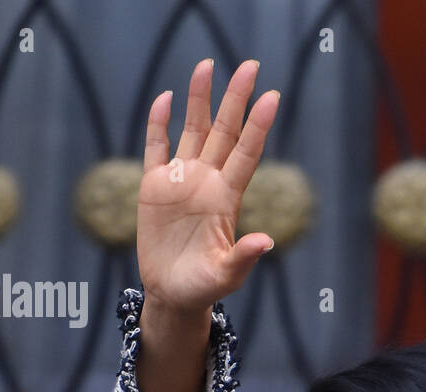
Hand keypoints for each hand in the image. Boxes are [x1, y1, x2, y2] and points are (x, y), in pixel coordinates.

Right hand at [137, 58, 278, 319]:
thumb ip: (244, 257)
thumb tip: (265, 242)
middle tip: (250, 65)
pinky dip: (158, 123)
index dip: (257, 126)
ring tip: (206, 65)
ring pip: (193, 131)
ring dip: (200, 100)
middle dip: (235, 99)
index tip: (271, 97)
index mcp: (227, 199)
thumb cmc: (204, 287)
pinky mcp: (154, 187)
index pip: (246, 153)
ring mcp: (182, 181)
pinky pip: (156, 148)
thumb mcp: (226, 276)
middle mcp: (208, 182)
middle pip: (224, 132)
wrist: (172, 293)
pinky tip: (165, 98)